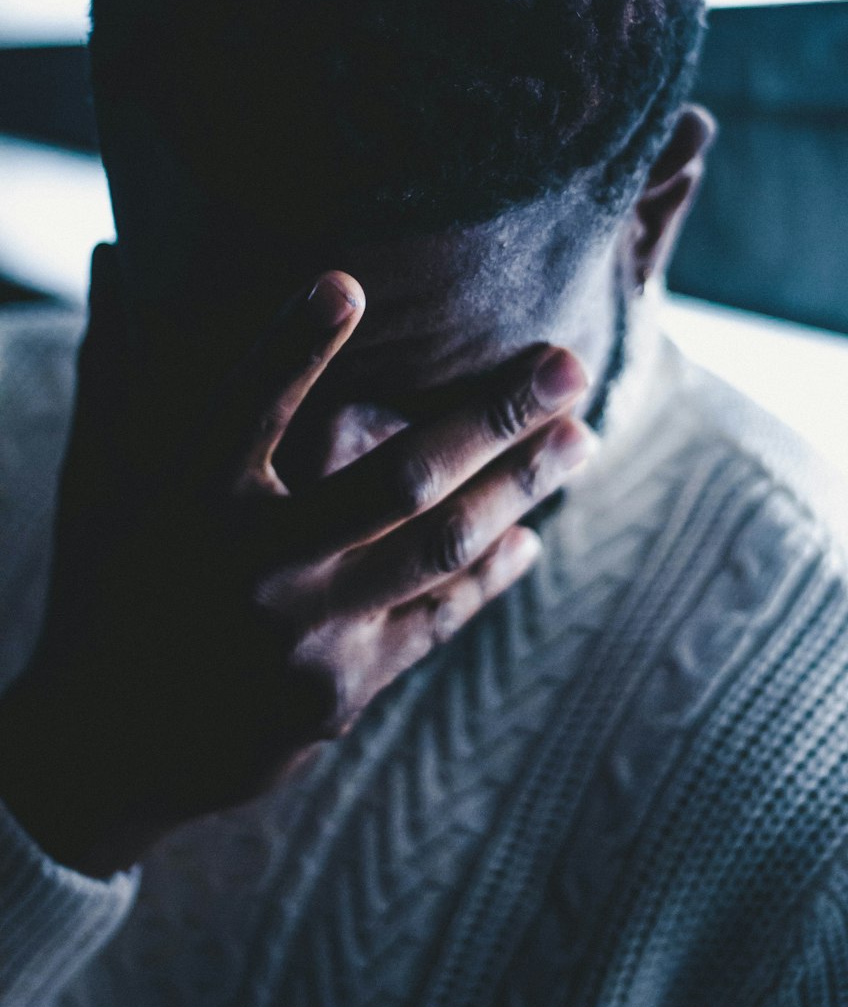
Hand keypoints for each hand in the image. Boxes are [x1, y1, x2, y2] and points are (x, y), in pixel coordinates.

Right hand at [0, 246, 592, 876]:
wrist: (107, 747)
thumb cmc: (113, 586)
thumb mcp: (104, 481)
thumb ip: (119, 370)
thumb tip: (108, 258)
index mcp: (188, 503)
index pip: (246, 404)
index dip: (293, 344)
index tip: (349, 283)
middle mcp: (252, 570)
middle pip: (397, 479)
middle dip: (495, 417)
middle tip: (570, 364)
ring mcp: (304, 639)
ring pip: (439, 547)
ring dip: (521, 486)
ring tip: (583, 437)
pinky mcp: (340, 694)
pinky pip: (436, 620)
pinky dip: (489, 574)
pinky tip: (531, 535)